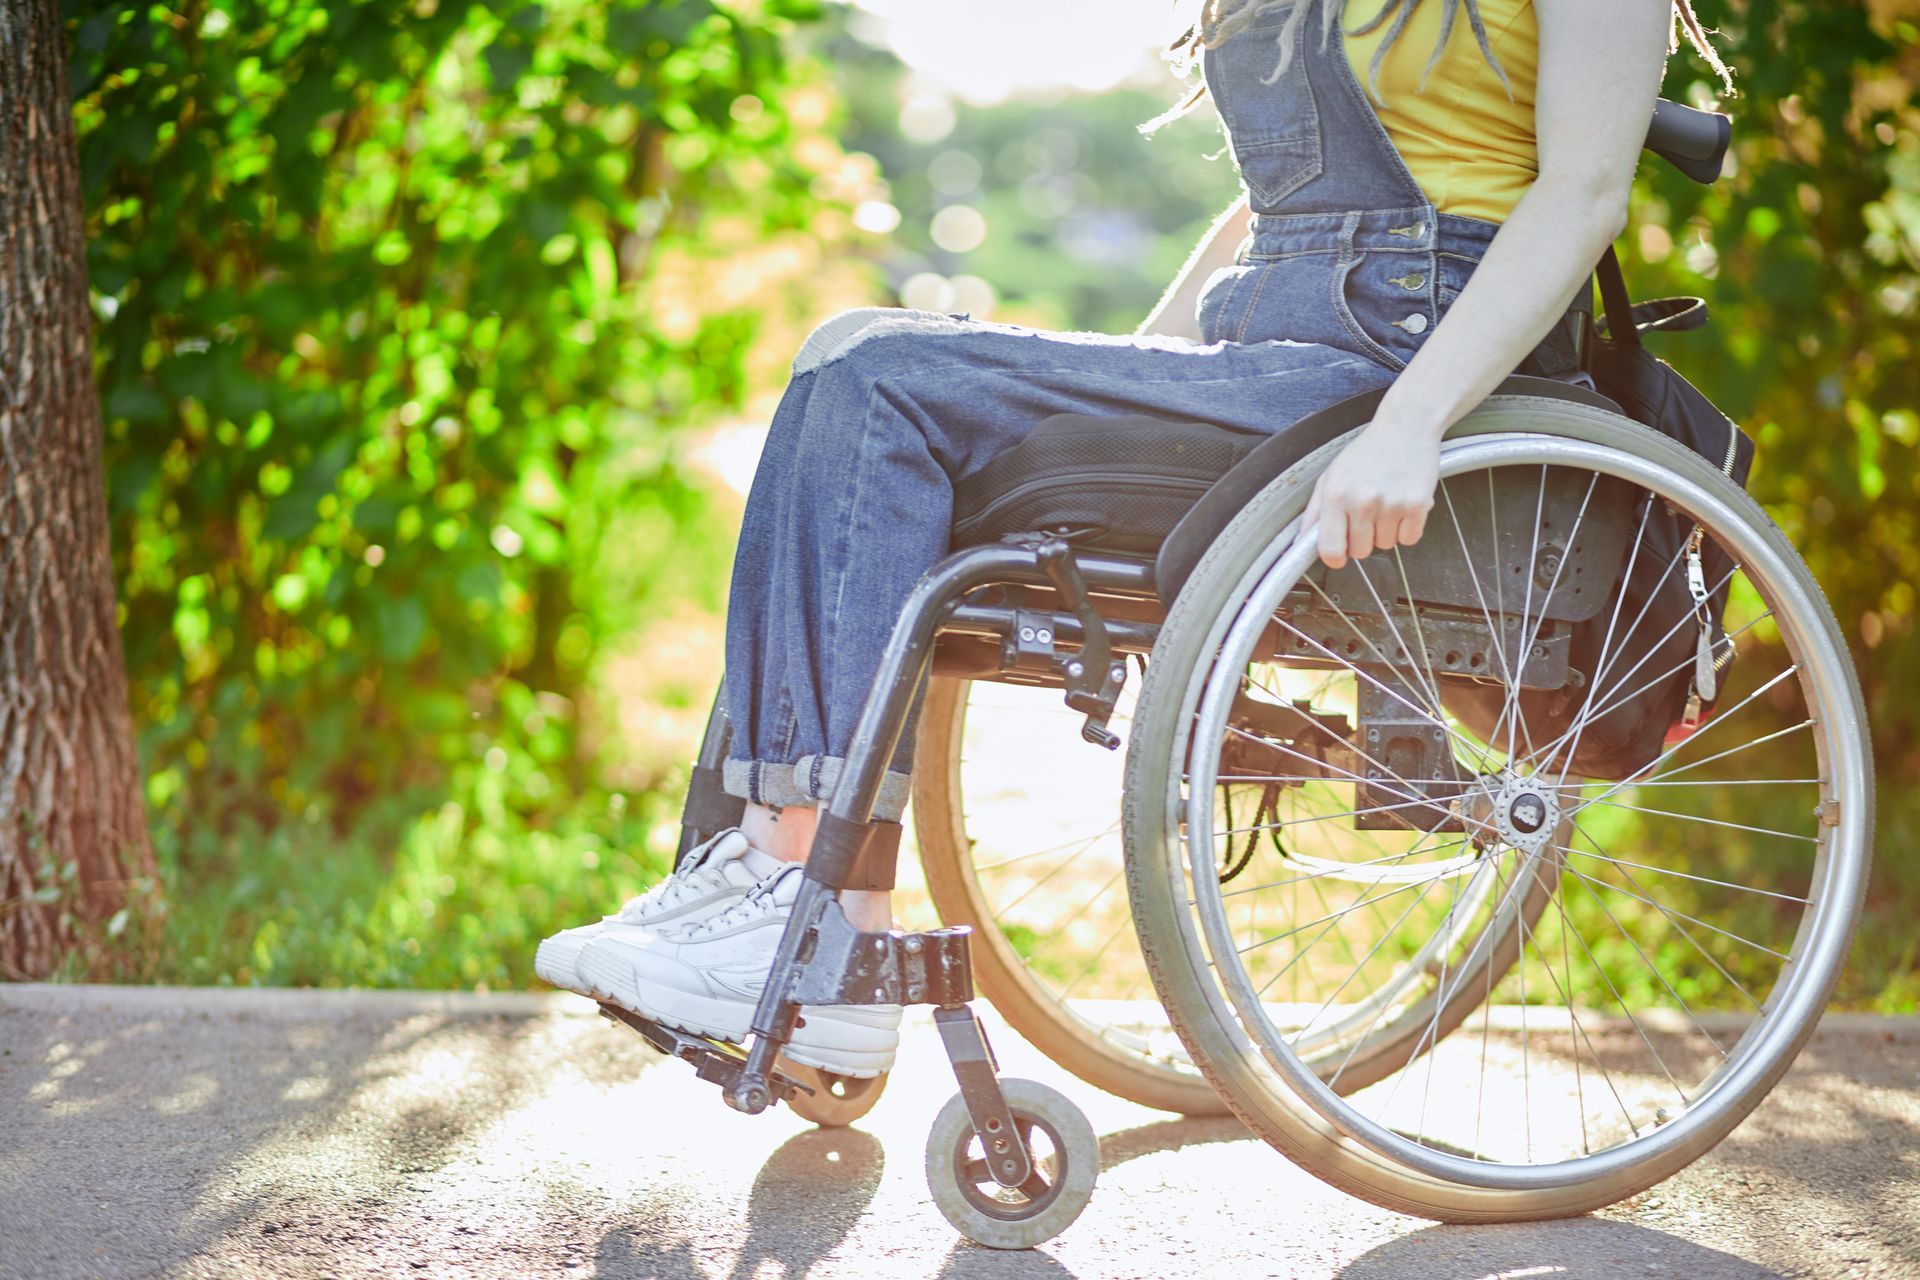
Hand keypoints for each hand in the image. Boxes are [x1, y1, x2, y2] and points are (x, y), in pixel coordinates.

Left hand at [1302, 418, 1442, 570]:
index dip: (1334, 557)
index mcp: (1336, 494)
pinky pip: (1409, 539)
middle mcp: (1362, 501)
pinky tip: (1403, 505)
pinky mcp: (1417, 505)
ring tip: (1387, 502)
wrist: (1406, 427)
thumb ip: (1315, 511)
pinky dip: (1407, 528)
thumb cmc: (1368, 452)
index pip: (1330, 548)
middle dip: (1363, 539)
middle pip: (1360, 551)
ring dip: (1386, 530)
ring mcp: (1391, 504)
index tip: (1339, 555)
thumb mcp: (1332, 475)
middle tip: (1368, 514)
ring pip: (1385, 545)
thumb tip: (1303, 542)